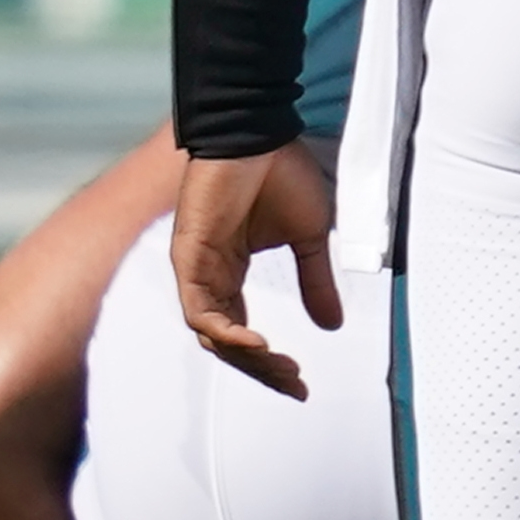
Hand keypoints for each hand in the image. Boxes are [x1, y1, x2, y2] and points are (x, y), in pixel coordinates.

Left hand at [172, 140, 341, 398]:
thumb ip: (314, 281)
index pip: (242, 334)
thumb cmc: (278, 173)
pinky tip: (258, 345)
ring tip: (282, 370)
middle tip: (294, 385)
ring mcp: (196, 270)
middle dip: (261, 370)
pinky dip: (226, 334)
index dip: (268, 363)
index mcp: (232, 274)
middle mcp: (210, 277)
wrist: (259, 134)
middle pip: (227, 343)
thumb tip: (331, 324)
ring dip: (247, 358)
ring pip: (212, 335)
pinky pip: (200, 311)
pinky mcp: (188, 259)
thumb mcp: (309, 237)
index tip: (299, 383)